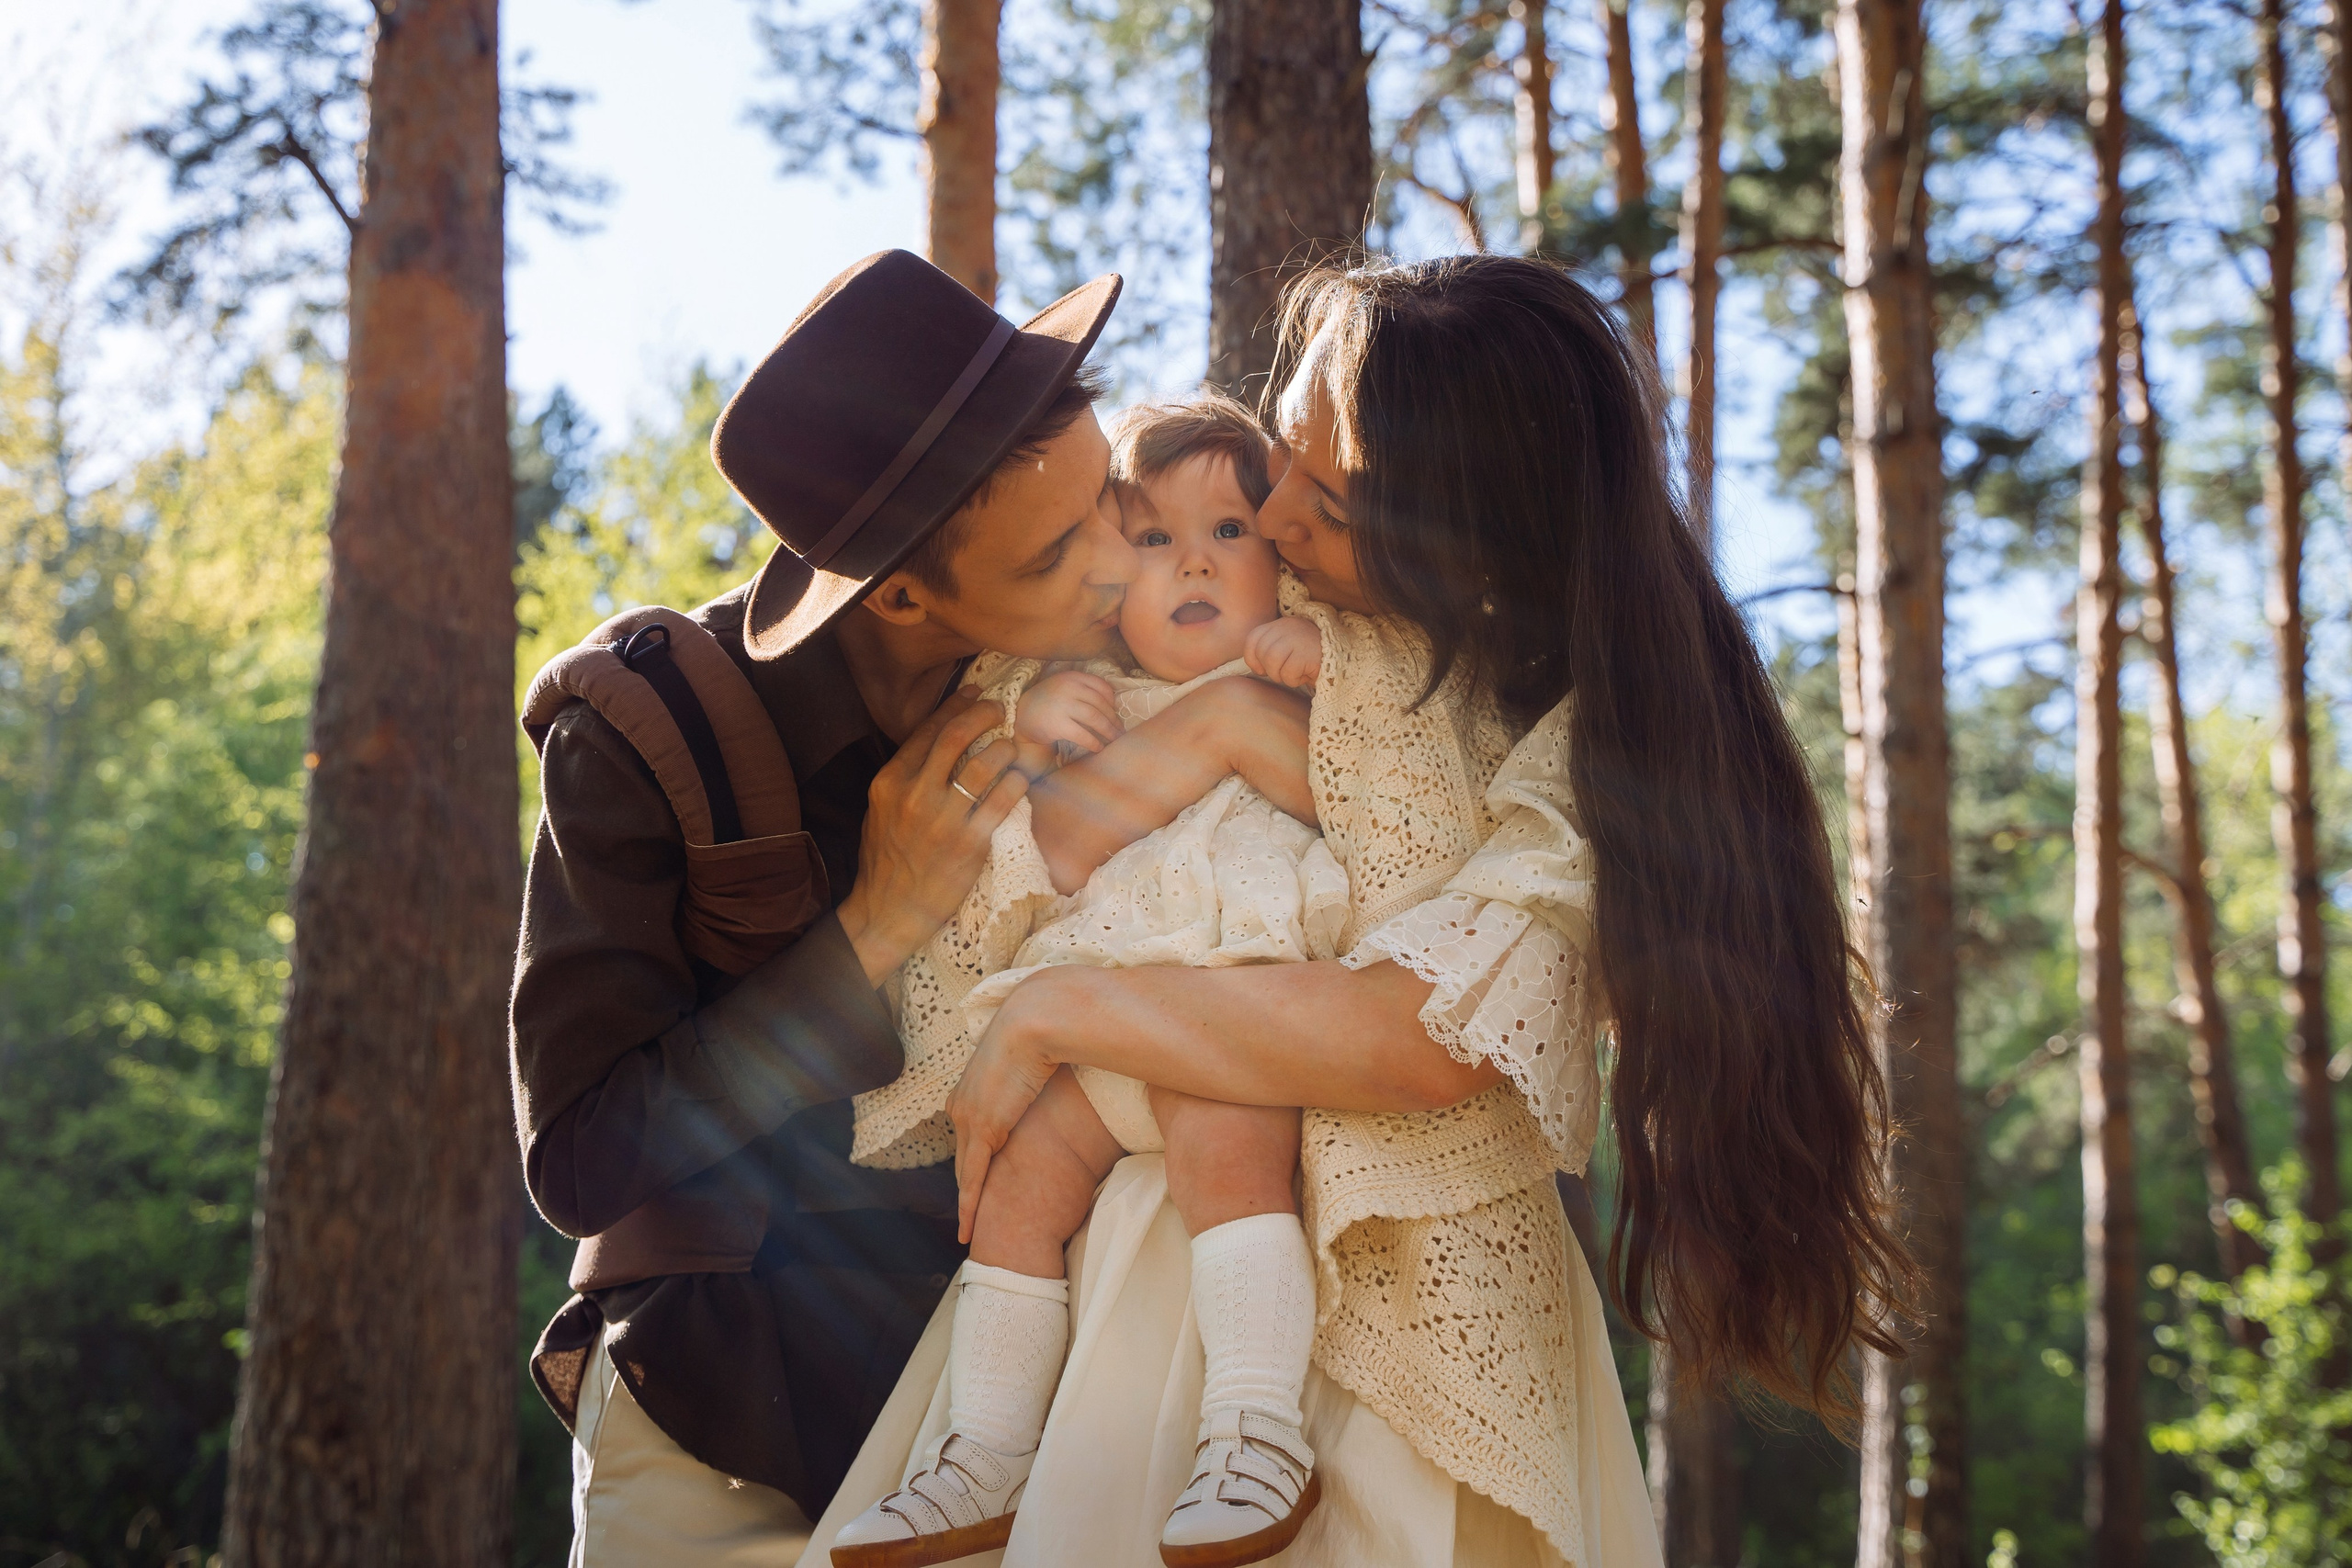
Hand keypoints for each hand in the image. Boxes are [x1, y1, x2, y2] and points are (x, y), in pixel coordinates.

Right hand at [834, 690, 1028, 983]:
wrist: (887, 911)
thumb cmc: (885, 861)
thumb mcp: (880, 811)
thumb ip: (904, 779)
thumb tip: (934, 746)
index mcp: (890, 782)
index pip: (927, 731)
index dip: (954, 706)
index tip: (972, 694)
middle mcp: (915, 794)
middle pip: (957, 736)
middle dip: (983, 714)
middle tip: (998, 709)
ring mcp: (944, 819)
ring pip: (984, 764)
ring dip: (1004, 747)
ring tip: (1011, 746)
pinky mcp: (969, 843)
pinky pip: (1001, 801)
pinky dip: (1014, 783)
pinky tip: (1019, 777)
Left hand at [946, 973, 1067, 1242]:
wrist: (1037, 1016)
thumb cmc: (1047, 1025)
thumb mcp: (1044, 1049)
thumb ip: (1046, 1065)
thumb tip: (1067, 1064)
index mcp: (976, 1081)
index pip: (973, 1127)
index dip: (975, 1153)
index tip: (981, 1171)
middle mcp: (964, 1100)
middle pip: (963, 1153)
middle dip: (966, 1181)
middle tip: (971, 1210)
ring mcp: (970, 1115)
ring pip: (966, 1169)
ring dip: (967, 1199)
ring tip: (970, 1226)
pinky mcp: (983, 1129)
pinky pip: (973, 1177)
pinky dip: (969, 1205)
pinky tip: (967, 1227)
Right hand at [1013, 670, 1123, 763]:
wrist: (1021, 715)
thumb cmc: (1048, 702)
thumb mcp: (1063, 686)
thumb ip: (1083, 688)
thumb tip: (1113, 704)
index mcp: (1071, 677)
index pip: (1100, 685)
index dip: (1112, 699)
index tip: (1115, 711)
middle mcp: (1068, 688)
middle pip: (1100, 704)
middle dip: (1113, 719)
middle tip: (1119, 730)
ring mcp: (1063, 706)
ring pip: (1095, 719)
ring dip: (1108, 731)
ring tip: (1114, 739)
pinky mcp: (1058, 725)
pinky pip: (1083, 735)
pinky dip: (1094, 743)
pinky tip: (1099, 747)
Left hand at [1243, 616, 1322, 689]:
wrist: (1345, 660)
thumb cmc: (1313, 659)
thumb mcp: (1290, 649)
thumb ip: (1271, 650)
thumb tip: (1254, 666)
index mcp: (1282, 624)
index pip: (1253, 638)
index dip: (1252, 657)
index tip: (1261, 669)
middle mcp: (1288, 627)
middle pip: (1262, 652)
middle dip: (1269, 669)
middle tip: (1285, 673)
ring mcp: (1298, 638)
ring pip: (1272, 661)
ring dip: (1281, 675)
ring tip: (1295, 674)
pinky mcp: (1307, 652)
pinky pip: (1288, 672)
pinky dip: (1295, 680)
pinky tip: (1307, 674)